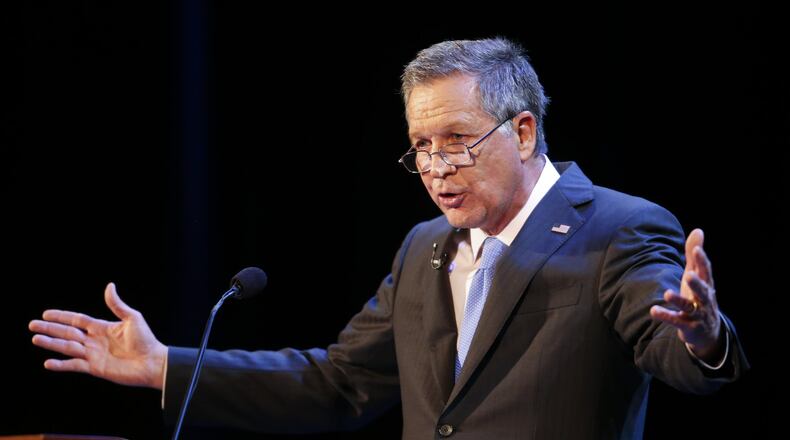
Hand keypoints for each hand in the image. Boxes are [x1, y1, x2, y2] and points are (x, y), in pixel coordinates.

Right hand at [29, 282, 166, 389]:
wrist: (152, 363)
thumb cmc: (146, 340)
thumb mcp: (132, 318)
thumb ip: (117, 305)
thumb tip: (109, 285)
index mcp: (102, 327)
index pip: (77, 320)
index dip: (62, 316)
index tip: (46, 313)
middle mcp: (95, 340)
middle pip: (67, 333)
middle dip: (50, 328)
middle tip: (32, 324)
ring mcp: (93, 354)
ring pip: (67, 347)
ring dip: (51, 343)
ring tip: (35, 338)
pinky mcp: (95, 368)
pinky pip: (74, 366)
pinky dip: (61, 365)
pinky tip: (47, 362)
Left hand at [650, 228, 723, 362]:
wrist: (708, 332)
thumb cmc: (699, 297)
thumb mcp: (696, 275)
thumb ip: (695, 254)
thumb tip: (698, 230)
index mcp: (706, 285)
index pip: (706, 272)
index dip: (702, 261)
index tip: (697, 250)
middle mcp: (704, 299)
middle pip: (702, 290)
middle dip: (696, 283)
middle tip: (690, 274)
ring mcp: (697, 314)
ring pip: (689, 307)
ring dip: (678, 300)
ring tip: (667, 293)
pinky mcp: (688, 326)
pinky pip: (676, 321)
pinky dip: (665, 316)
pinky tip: (653, 310)